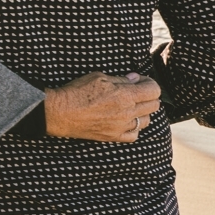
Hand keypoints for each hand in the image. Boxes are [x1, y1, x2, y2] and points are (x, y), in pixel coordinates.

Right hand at [43, 72, 160, 141]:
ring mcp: (121, 127)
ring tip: (131, 105)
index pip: (153, 90)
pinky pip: (134, 135)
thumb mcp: (99, 77)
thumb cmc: (77, 91)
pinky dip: (134, 127)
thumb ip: (121, 79)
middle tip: (136, 90)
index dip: (149, 82)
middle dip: (148, 95)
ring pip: (146, 121)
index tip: (139, 80)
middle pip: (153, 105)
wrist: (61, 112)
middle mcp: (127, 112)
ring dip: (142, 111)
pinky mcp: (113, 137)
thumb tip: (135, 79)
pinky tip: (126, 120)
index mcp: (125, 95)